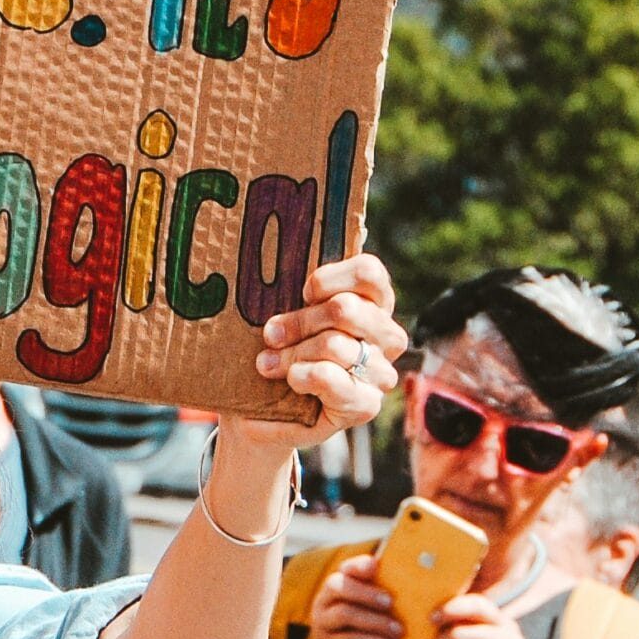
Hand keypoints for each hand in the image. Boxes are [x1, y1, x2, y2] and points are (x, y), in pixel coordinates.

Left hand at [232, 253, 404, 448]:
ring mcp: (379, 372)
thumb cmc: (271, 348)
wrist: (254, 409)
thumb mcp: (279, 308)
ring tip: (267, 364)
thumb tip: (338, 230)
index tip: (302, 291)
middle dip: (299, 321)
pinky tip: (291, 380)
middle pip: (347, 309)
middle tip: (269, 333)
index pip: (370, 271)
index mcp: (371, 300)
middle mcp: (384, 334)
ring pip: (337, 345)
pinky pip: (338, 381)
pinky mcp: (365, 404)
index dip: (331, 278)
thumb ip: (302, 273)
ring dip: (293, 354)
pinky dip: (306, 377)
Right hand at [305, 554, 404, 638]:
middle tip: (391, 602)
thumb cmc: (362, 630)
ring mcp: (321, 623)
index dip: (358, 565)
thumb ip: (381, 596)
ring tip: (399, 630)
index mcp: (336, 586)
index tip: (375, 566)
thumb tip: (413, 584)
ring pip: (344, 613)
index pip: (344, 568)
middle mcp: (323, 601)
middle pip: (337, 586)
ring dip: (376, 621)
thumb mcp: (368, 611)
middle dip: (366, 592)